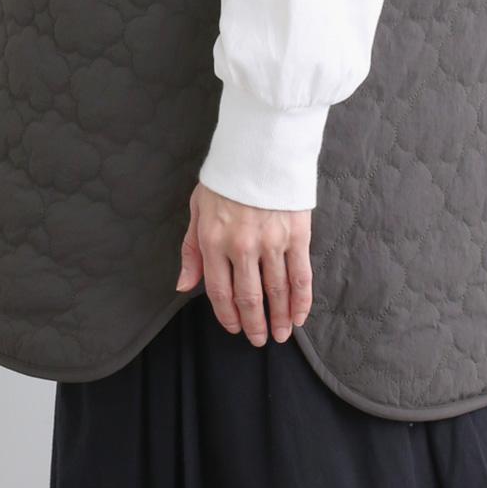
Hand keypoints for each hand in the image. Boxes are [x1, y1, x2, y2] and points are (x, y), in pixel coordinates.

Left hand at [175, 181, 312, 344]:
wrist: (259, 148)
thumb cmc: (226, 178)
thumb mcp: (198, 208)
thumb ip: (191, 250)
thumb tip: (184, 286)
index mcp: (214, 241)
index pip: (219, 291)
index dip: (227, 316)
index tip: (234, 328)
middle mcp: (242, 246)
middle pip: (249, 298)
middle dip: (254, 324)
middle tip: (259, 339)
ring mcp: (272, 242)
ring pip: (277, 292)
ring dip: (280, 318)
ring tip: (282, 334)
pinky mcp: (297, 235)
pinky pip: (301, 276)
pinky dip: (302, 301)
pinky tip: (300, 315)